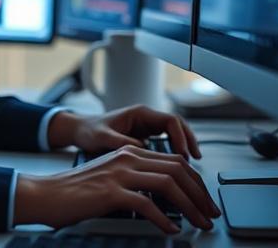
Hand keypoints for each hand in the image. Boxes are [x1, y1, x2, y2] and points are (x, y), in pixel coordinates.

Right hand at [13, 145, 220, 233]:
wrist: (46, 194)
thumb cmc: (77, 192)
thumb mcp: (112, 180)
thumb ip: (137, 183)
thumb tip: (168, 201)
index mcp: (128, 152)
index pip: (174, 161)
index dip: (196, 181)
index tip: (205, 201)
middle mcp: (126, 158)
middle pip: (177, 169)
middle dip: (200, 194)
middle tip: (210, 214)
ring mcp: (118, 173)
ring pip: (167, 184)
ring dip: (190, 206)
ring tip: (199, 223)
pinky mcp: (110, 192)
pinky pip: (147, 204)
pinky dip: (164, 219)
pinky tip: (171, 229)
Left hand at [48, 105, 201, 158]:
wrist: (81, 132)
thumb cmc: (90, 131)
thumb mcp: (102, 137)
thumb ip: (120, 141)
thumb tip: (141, 149)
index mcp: (139, 114)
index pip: (170, 121)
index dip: (180, 136)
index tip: (183, 153)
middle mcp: (146, 119)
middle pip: (178, 126)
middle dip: (189, 141)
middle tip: (196, 159)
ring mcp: (147, 128)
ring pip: (175, 134)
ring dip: (185, 146)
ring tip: (192, 164)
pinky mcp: (146, 137)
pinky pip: (168, 142)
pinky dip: (176, 152)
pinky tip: (179, 165)